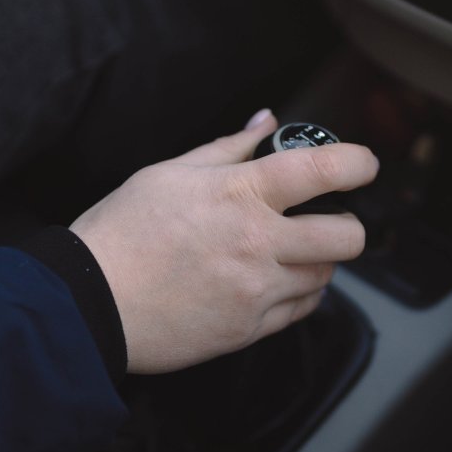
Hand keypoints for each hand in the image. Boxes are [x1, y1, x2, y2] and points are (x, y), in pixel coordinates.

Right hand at [69, 109, 378, 373]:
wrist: (89, 304)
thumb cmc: (122, 233)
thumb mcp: (169, 173)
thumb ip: (229, 147)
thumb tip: (267, 122)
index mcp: (240, 195)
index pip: (323, 169)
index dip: (357, 162)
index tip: (362, 164)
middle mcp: (258, 244)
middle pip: (346, 236)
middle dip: (347, 223)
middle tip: (326, 218)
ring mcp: (257, 291)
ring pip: (325, 276)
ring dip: (318, 260)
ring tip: (287, 251)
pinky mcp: (249, 329)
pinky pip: (301, 311)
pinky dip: (298, 294)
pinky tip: (273, 281)